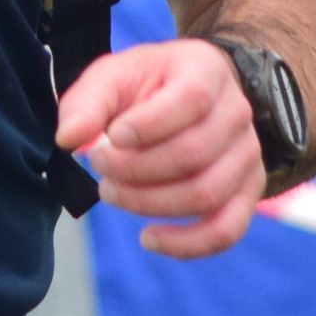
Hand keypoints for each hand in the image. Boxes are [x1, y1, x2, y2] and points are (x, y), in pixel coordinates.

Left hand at [53, 37, 264, 258]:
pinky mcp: (248, 191)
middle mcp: (237, 113)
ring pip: (206, 194)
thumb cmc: (149, 85)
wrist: (194, 91)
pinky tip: (148, 238)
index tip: (112, 136)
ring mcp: (247, 154)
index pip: (191, 99)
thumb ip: (88, 102)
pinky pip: (226, 229)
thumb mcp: (114, 76)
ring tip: (111, 192)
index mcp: (206, 71)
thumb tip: (67, 138)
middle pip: (192, 154)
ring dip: (149, 202)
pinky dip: (187, 244)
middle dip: (135, 169)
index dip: (149, 124)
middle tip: (97, 165)